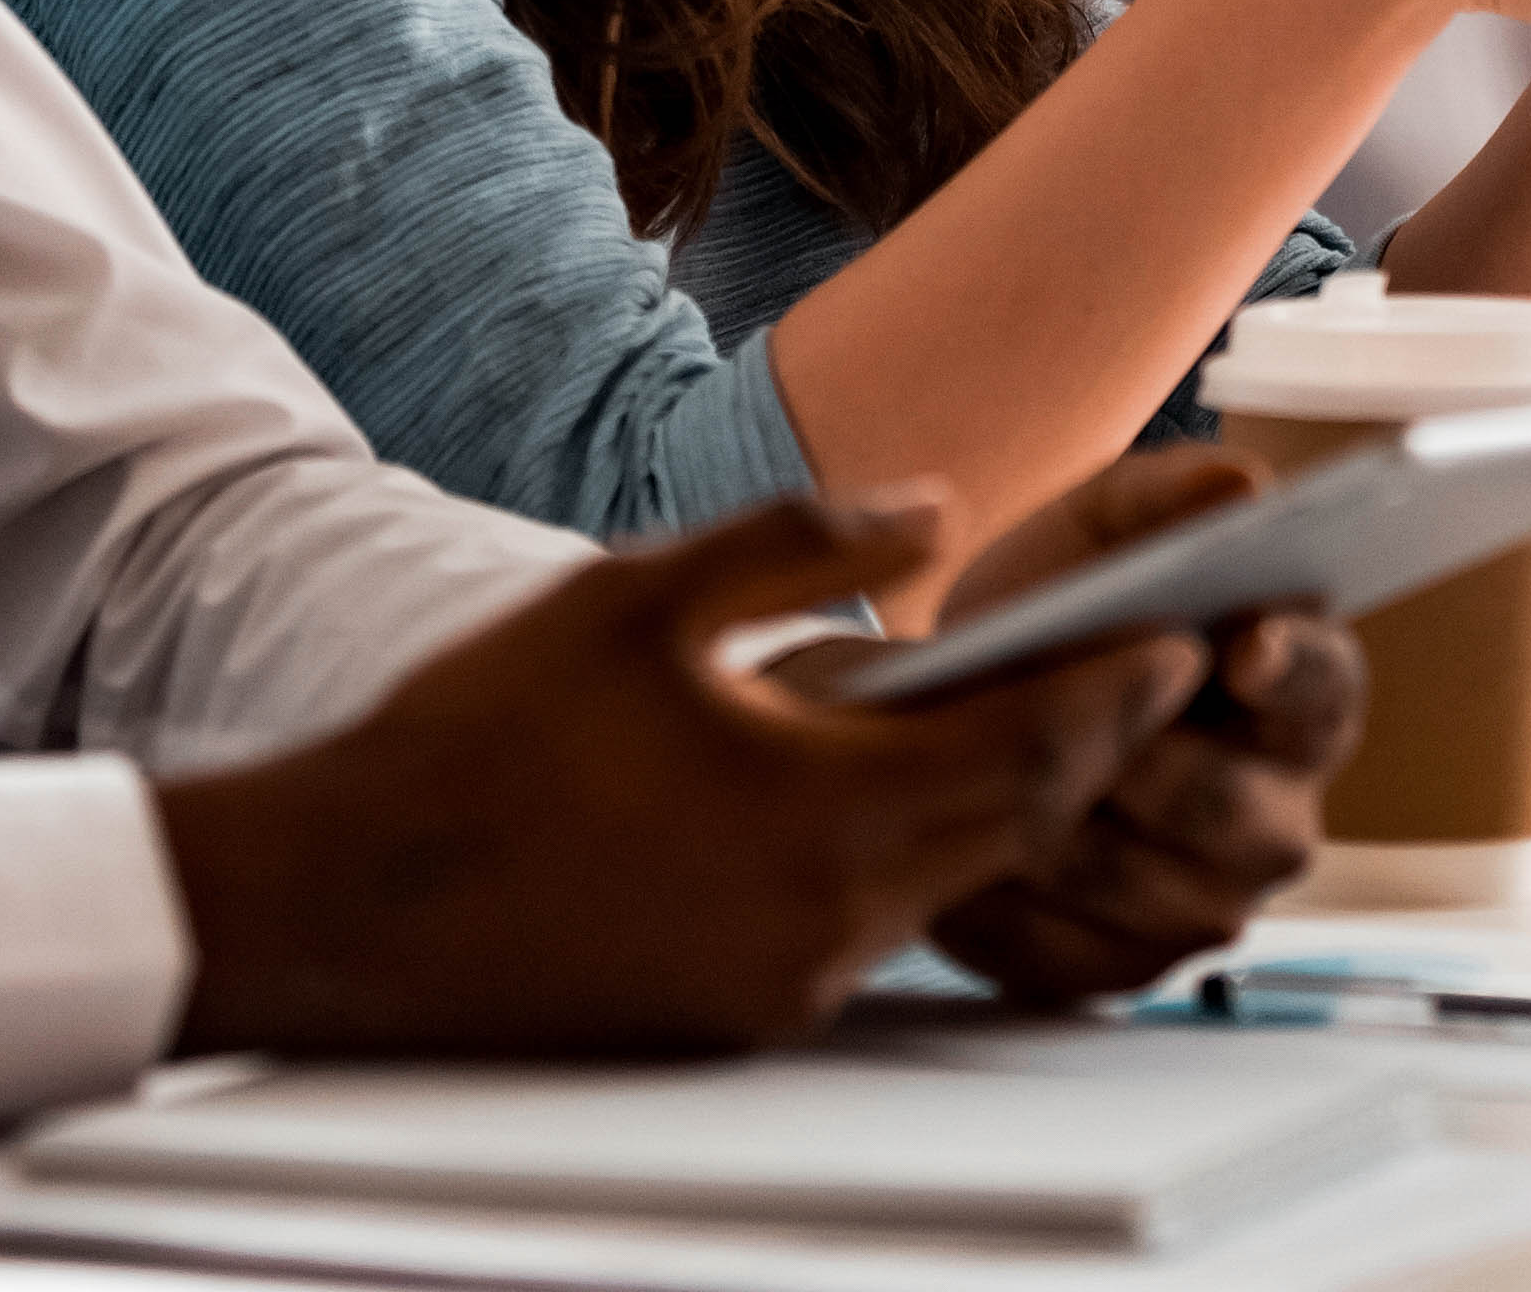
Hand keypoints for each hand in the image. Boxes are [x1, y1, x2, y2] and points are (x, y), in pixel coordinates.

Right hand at [153, 492, 1196, 1054]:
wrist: (344, 907)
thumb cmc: (478, 737)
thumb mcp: (640, 596)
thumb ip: (801, 542)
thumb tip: (933, 509)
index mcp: (817, 809)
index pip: (1033, 749)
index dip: (1122, 687)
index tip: (1187, 631)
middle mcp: (826, 920)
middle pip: (1018, 828)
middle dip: (1092, 744)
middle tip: (1155, 670)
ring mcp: (786, 987)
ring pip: (949, 885)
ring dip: (1002, 806)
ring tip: (1041, 719)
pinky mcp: (740, 1020)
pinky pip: (871, 932)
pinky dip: (910, 860)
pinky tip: (891, 798)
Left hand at [912, 452, 1366, 1003]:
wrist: (967, 707)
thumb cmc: (1059, 608)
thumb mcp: (1100, 531)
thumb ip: (1167, 497)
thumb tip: (1240, 487)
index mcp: (1303, 696)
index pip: (1323, 687)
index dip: (1287, 669)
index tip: (1238, 645)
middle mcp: (1278, 816)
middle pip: (1225, 806)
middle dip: (1130, 751)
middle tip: (1045, 705)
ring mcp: (1205, 905)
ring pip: (1131, 880)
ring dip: (1047, 819)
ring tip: (973, 763)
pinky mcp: (1120, 970)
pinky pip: (1061, 949)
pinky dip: (997, 896)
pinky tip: (953, 840)